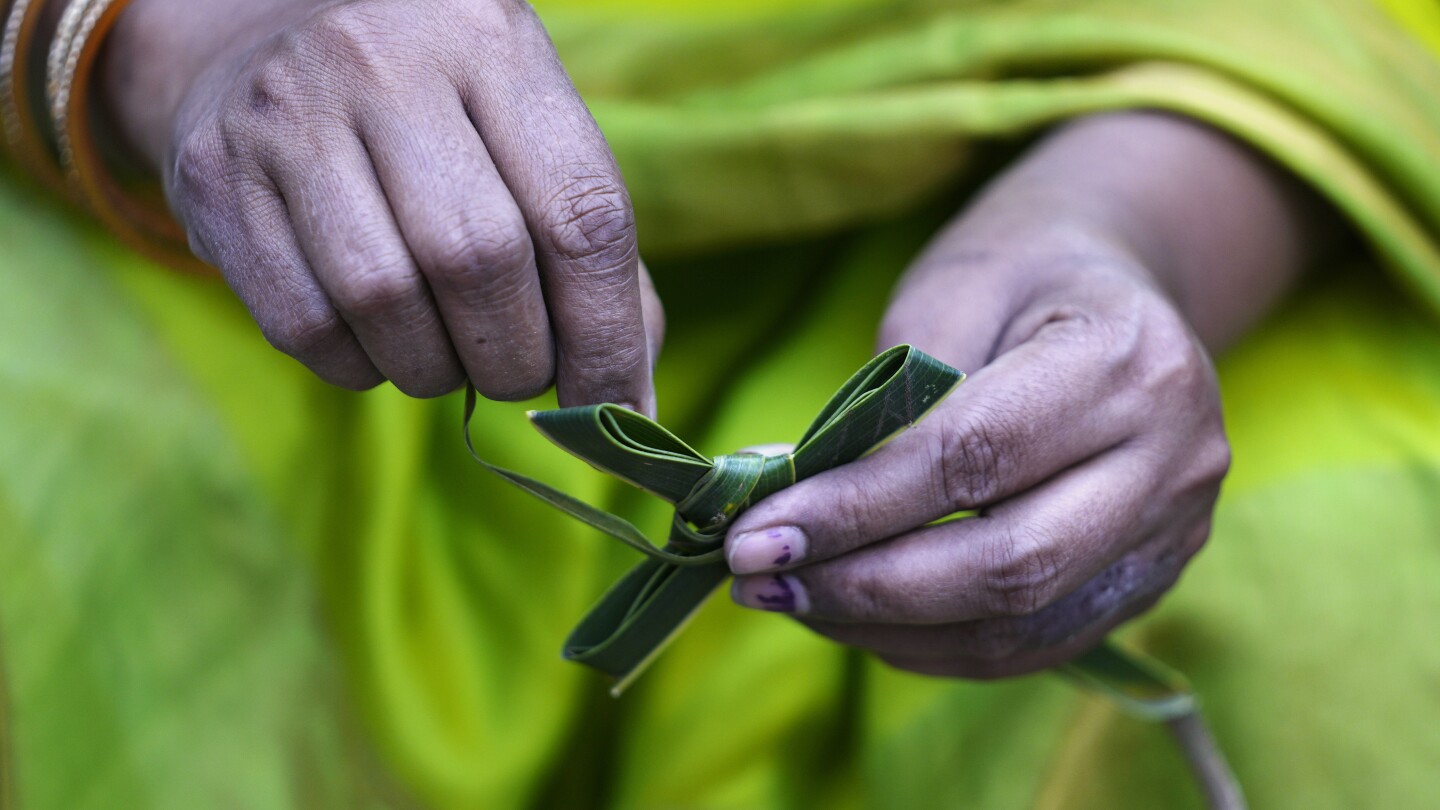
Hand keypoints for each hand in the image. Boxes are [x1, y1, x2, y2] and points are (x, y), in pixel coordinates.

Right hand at [105, 0, 660, 406]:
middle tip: (517, 371)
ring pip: (385, 302)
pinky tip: (378, 336)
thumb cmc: (434, 114)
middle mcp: (385, 62)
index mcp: (493, 42)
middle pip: (479, 260)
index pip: (582, 213)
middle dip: (516, 357)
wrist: (260, 40)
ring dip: (436, 370)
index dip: (607, 334)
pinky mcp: (216, 177)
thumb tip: (627, 404)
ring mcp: (287, 114)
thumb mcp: (525, 134)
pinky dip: (361, 365)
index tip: (614, 404)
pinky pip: (307, 327)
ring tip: (448, 353)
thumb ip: (589, 250)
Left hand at [724, 236, 1229, 677]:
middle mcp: (1174, 461)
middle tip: (758, 579)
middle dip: (866, 586)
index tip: (753, 532)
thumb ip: (888, 400)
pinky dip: (933, 643)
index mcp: (1128, 364)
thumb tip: (793, 508)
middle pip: (1008, 566)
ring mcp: (1173, 534)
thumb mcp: (949, 290)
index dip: (856, 508)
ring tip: (791, 597)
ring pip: (1018, 624)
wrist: (1119, 290)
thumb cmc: (1020, 275)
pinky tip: (856, 617)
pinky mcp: (1148, 582)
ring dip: (886, 628)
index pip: (975, 458)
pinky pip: (1032, 643)